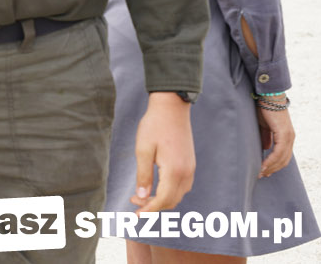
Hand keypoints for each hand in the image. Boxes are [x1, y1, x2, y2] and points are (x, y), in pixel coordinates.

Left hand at [130, 92, 194, 211]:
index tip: (136, 216)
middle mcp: (186, 173)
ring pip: (178, 195)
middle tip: (134, 202)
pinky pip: (182, 186)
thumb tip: (142, 198)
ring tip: (142, 195)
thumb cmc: (154, 126)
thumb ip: (143, 175)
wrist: (172, 108)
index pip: (163, 200)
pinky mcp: (190, 164)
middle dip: (154, 206)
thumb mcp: (142, 150)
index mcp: (174, 171)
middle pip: (172, 200)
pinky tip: (156, 186)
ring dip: (162, 199)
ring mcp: (190, 168)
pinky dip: (170, 191)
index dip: (149, 210)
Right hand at [257, 98, 295, 177]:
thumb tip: (265, 148)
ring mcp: (288, 136)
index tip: (264, 171)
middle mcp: (290, 138)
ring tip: (260, 173)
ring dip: (271, 167)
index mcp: (286, 136)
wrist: (267, 96)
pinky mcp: (283, 134)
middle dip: (272, 169)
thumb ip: (266, 137)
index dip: (274, 165)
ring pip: (282, 158)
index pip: (283, 156)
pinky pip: (278, 152)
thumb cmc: (264, 109)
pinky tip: (263, 165)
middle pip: (284, 160)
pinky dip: (271, 160)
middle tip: (261, 175)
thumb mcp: (264, 126)